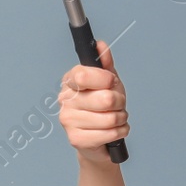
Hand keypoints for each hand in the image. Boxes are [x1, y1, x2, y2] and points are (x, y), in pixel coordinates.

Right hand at [58, 39, 128, 161]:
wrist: (100, 139)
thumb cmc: (102, 107)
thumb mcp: (108, 82)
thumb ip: (105, 64)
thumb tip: (101, 46)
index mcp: (70, 81)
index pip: (83, 75)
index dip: (104, 79)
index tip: (110, 82)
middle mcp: (64, 100)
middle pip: (104, 99)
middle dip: (119, 102)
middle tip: (117, 104)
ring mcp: (68, 120)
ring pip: (110, 118)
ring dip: (121, 118)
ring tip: (115, 118)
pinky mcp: (76, 139)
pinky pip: (110, 133)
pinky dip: (120, 132)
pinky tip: (114, 130)